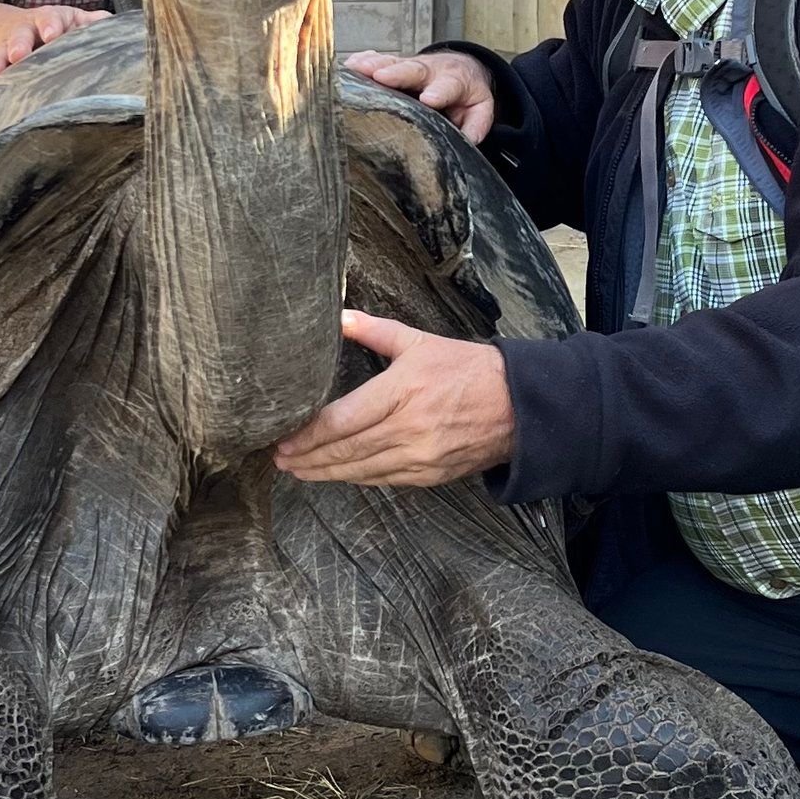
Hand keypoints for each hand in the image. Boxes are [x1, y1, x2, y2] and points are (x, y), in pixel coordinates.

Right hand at [0, 1, 108, 89]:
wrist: (11, 26)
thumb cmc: (52, 27)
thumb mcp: (72, 21)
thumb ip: (92, 24)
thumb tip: (115, 23)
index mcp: (51, 19)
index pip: (53, 18)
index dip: (52, 25)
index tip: (52, 34)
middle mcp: (27, 30)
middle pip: (21, 34)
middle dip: (19, 44)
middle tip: (18, 54)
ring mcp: (8, 46)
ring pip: (0, 53)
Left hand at [274, 310, 514, 488]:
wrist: (518, 405)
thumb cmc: (468, 369)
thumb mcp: (420, 341)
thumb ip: (375, 332)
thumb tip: (339, 318)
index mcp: (402, 391)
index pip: (342, 420)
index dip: (309, 434)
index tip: (284, 438)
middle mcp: (408, 428)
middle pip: (346, 450)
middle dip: (309, 458)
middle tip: (281, 460)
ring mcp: (420, 456)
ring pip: (361, 471)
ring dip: (327, 473)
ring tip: (300, 471)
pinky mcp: (430, 475)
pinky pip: (384, 480)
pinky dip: (358, 478)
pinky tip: (339, 474)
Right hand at [342, 46, 496, 144]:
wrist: (461, 69)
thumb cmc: (466, 94)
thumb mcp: (480, 109)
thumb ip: (476, 124)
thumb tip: (467, 141)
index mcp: (455, 82)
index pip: (448, 87)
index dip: (438, 92)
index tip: (428, 100)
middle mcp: (431, 71)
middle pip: (414, 70)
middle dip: (397, 73)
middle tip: (380, 76)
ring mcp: (411, 66)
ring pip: (393, 63)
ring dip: (374, 64)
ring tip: (356, 67)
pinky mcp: (396, 65)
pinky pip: (379, 61)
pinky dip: (365, 62)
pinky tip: (350, 64)